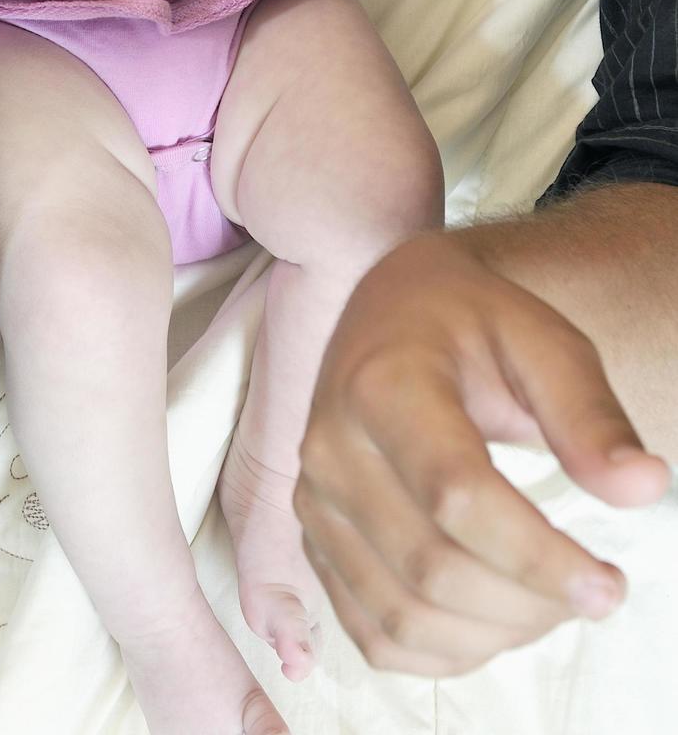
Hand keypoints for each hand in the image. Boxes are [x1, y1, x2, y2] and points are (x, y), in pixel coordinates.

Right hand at [294, 231, 671, 675]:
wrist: (389, 307)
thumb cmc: (470, 321)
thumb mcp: (541, 339)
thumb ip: (589, 413)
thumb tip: (644, 487)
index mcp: (382, 385)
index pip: (456, 495)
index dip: (538, 556)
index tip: (608, 583)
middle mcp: (331, 447)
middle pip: (431, 568)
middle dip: (529, 603)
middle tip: (592, 589)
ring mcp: (314, 499)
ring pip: (403, 616)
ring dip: (495, 635)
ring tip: (548, 602)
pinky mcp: (314, 539)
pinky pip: (376, 635)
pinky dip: (447, 652)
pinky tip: (495, 619)